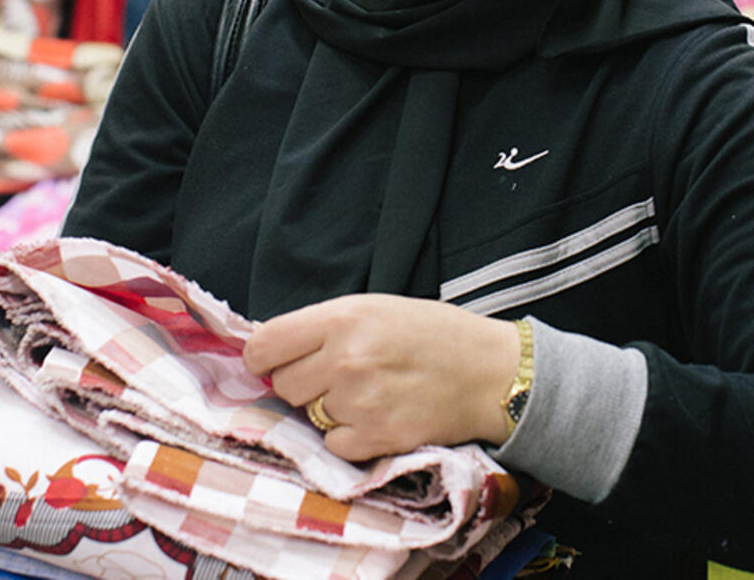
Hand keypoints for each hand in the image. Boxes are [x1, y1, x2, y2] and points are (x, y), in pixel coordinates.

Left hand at [242, 294, 518, 460]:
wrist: (489, 371)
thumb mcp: (375, 307)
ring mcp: (359, 402)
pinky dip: (351, 436)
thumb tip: (272, 350)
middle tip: (339, 375)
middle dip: (304, 383)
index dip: (265, 358)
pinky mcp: (376, 438)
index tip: (277, 363)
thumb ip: (324, 327)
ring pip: (309, 416)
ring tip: (369, 392)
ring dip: (329, 409)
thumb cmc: (433, 332)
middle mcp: (344, 359)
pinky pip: (334, 445)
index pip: (263, 346)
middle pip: (283, 385)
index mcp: (342, 318)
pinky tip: (380, 415)